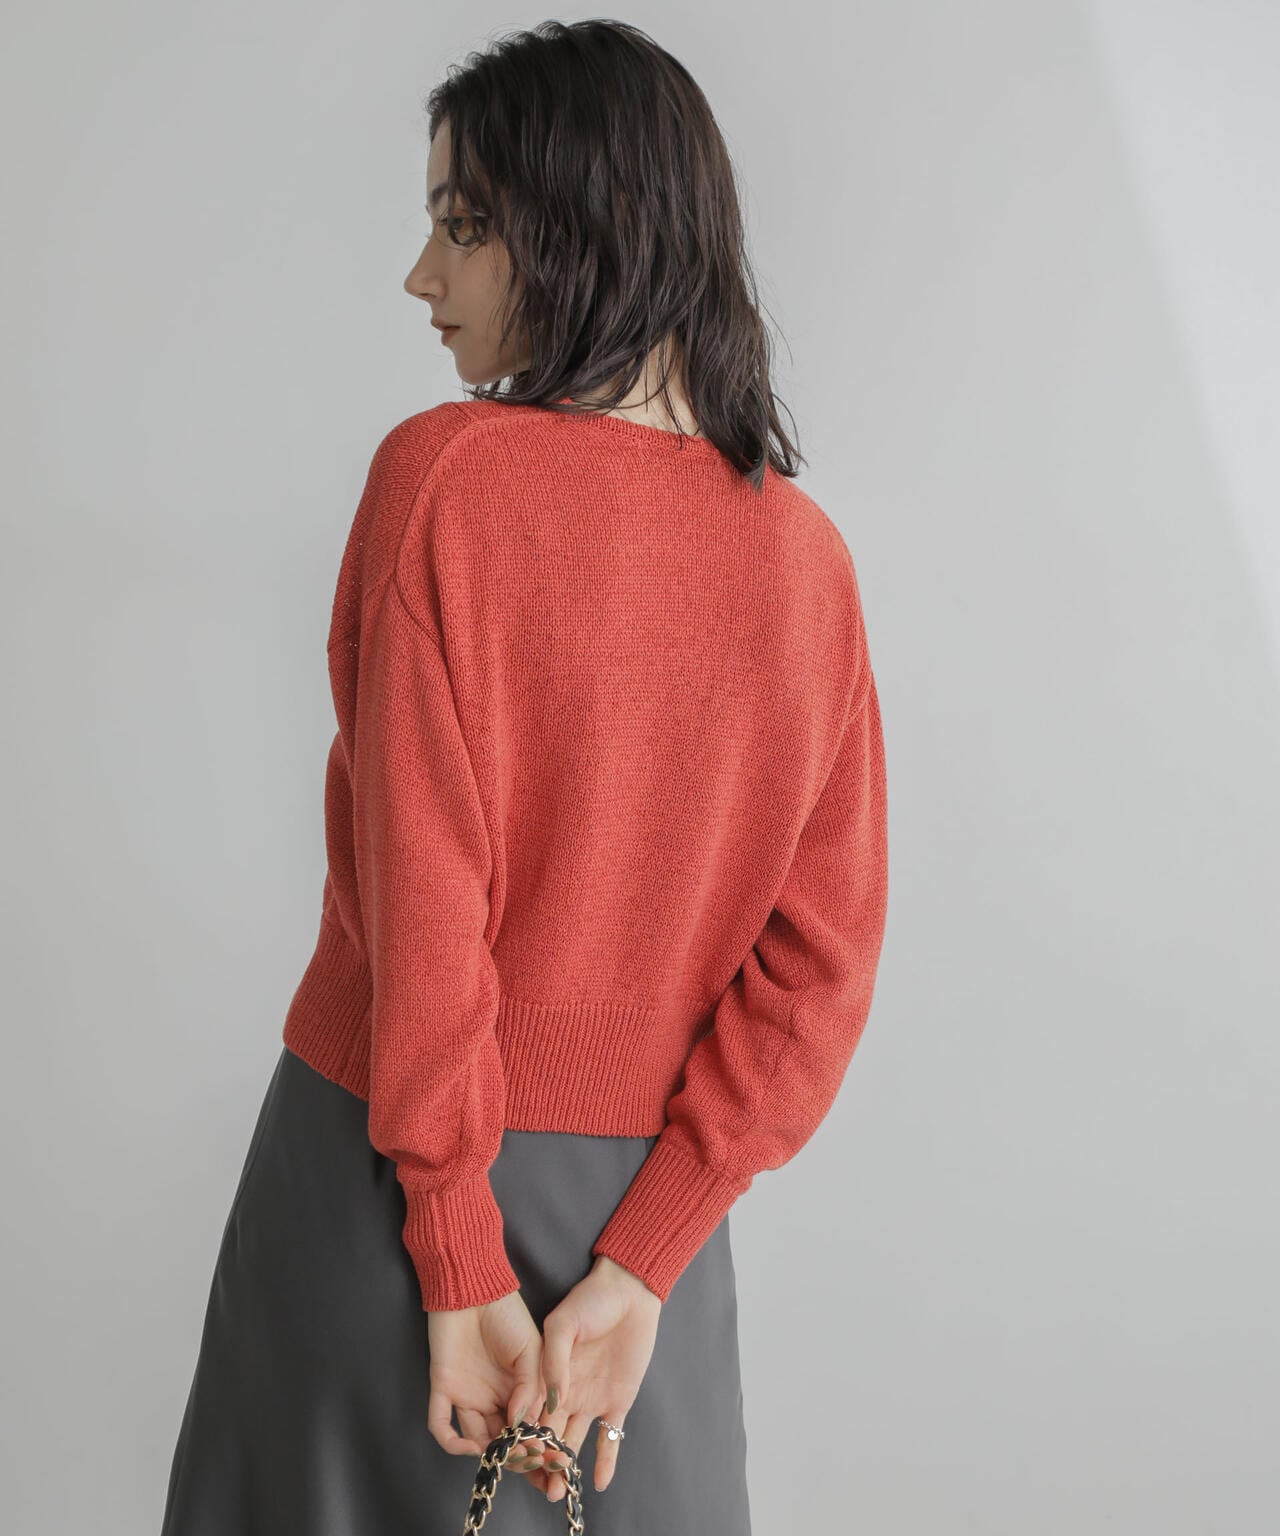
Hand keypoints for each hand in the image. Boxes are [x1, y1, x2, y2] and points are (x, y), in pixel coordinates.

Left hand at [426, 1288, 546, 1462]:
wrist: (475, 1288)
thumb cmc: (507, 1314)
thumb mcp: (533, 1349)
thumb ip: (531, 1387)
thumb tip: (524, 1424)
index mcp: (516, 1389)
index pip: (526, 1428)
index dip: (538, 1446)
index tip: (551, 1459)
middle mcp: (492, 1397)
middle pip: (502, 1440)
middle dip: (518, 1458)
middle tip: (532, 1464)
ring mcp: (467, 1395)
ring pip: (475, 1439)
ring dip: (490, 1454)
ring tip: (507, 1456)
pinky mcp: (443, 1389)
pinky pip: (441, 1424)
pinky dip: (452, 1443)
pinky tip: (472, 1447)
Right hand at [530, 1254, 661, 1502]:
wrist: (629, 1292)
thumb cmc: (591, 1300)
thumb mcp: (562, 1323)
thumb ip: (553, 1360)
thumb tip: (551, 1400)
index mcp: (546, 1375)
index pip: (530, 1412)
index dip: (523, 1436)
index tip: (518, 1457)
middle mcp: (566, 1392)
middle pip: (549, 1434)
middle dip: (541, 1461)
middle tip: (540, 1485)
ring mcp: (592, 1399)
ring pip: (575, 1441)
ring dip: (566, 1467)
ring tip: (559, 1491)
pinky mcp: (618, 1402)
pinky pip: (611, 1438)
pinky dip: (605, 1460)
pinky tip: (599, 1482)